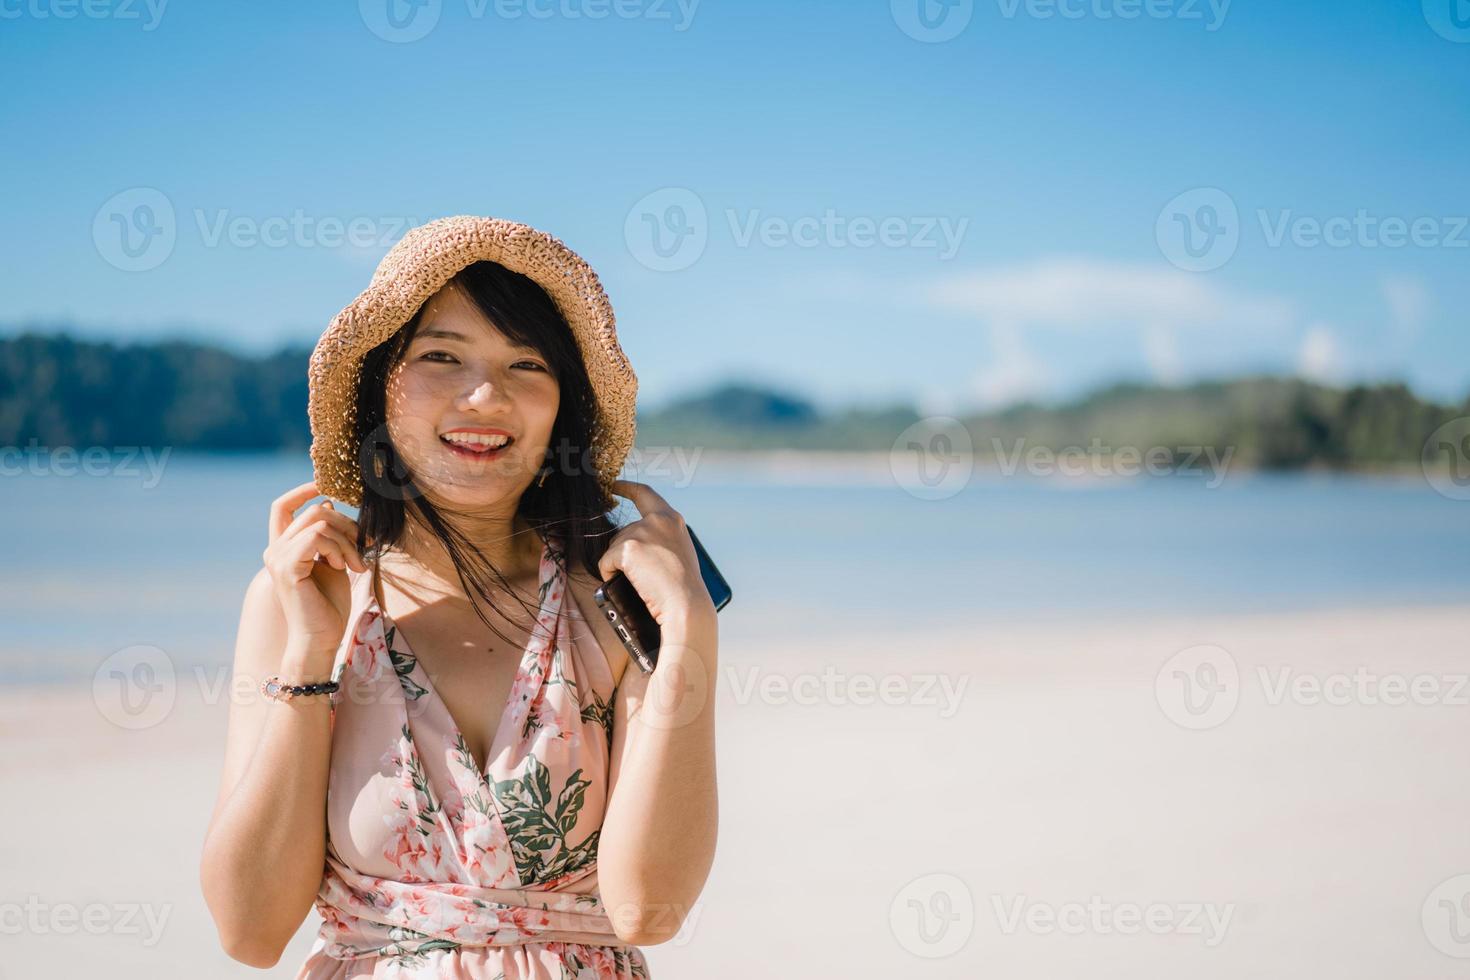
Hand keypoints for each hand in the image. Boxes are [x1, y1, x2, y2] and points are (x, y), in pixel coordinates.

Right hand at [262, 480, 367, 658]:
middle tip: (363, 549)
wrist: (321, 638)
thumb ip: (330, 536)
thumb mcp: (334, 562)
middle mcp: (275, 550)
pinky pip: (317, 536)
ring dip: (347, 541)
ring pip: (320, 522)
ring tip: (354, 565)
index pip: (282, 506)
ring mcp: (277, 558)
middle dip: (347, 525)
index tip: (326, 487)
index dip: (303, 490)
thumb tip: (328, 503)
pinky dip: (338, 548)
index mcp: (284, 548)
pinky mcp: (287, 566)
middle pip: (315, 510)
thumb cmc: (329, 606)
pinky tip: (344, 567)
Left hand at [597, 480, 716, 633]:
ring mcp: (641, 532)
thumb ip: (661, 539)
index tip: (614, 485)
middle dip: (624, 554)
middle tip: (645, 575)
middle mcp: (657, 520)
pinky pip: (606, 562)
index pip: (645, 494)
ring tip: (642, 581)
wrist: (685, 604)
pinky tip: (628, 583)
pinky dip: (610, 574)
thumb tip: (634, 545)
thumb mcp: (678, 552)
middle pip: (623, 532)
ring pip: (614, 548)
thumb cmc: (684, 587)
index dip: (627, 488)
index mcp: (671, 519)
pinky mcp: (627, 548)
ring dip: (619, 566)